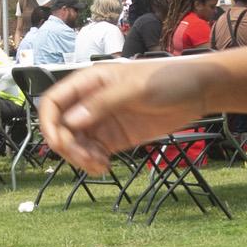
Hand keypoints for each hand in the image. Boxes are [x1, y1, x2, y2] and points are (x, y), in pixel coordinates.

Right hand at [35, 58, 192, 173]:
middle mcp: (90, 102)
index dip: (48, 122)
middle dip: (67, 146)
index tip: (58, 142)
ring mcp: (103, 121)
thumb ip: (103, 103)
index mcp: (90, 82)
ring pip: (75, 143)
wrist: (198, 91)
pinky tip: (105, 167)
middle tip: (86, 158)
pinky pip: (93, 152)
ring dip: (79, 157)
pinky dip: (92, 162)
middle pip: (61, 127)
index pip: (54, 102)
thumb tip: (72, 121)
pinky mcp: (115, 137)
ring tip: (99, 165)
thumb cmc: (168, 79)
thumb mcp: (136, 88)